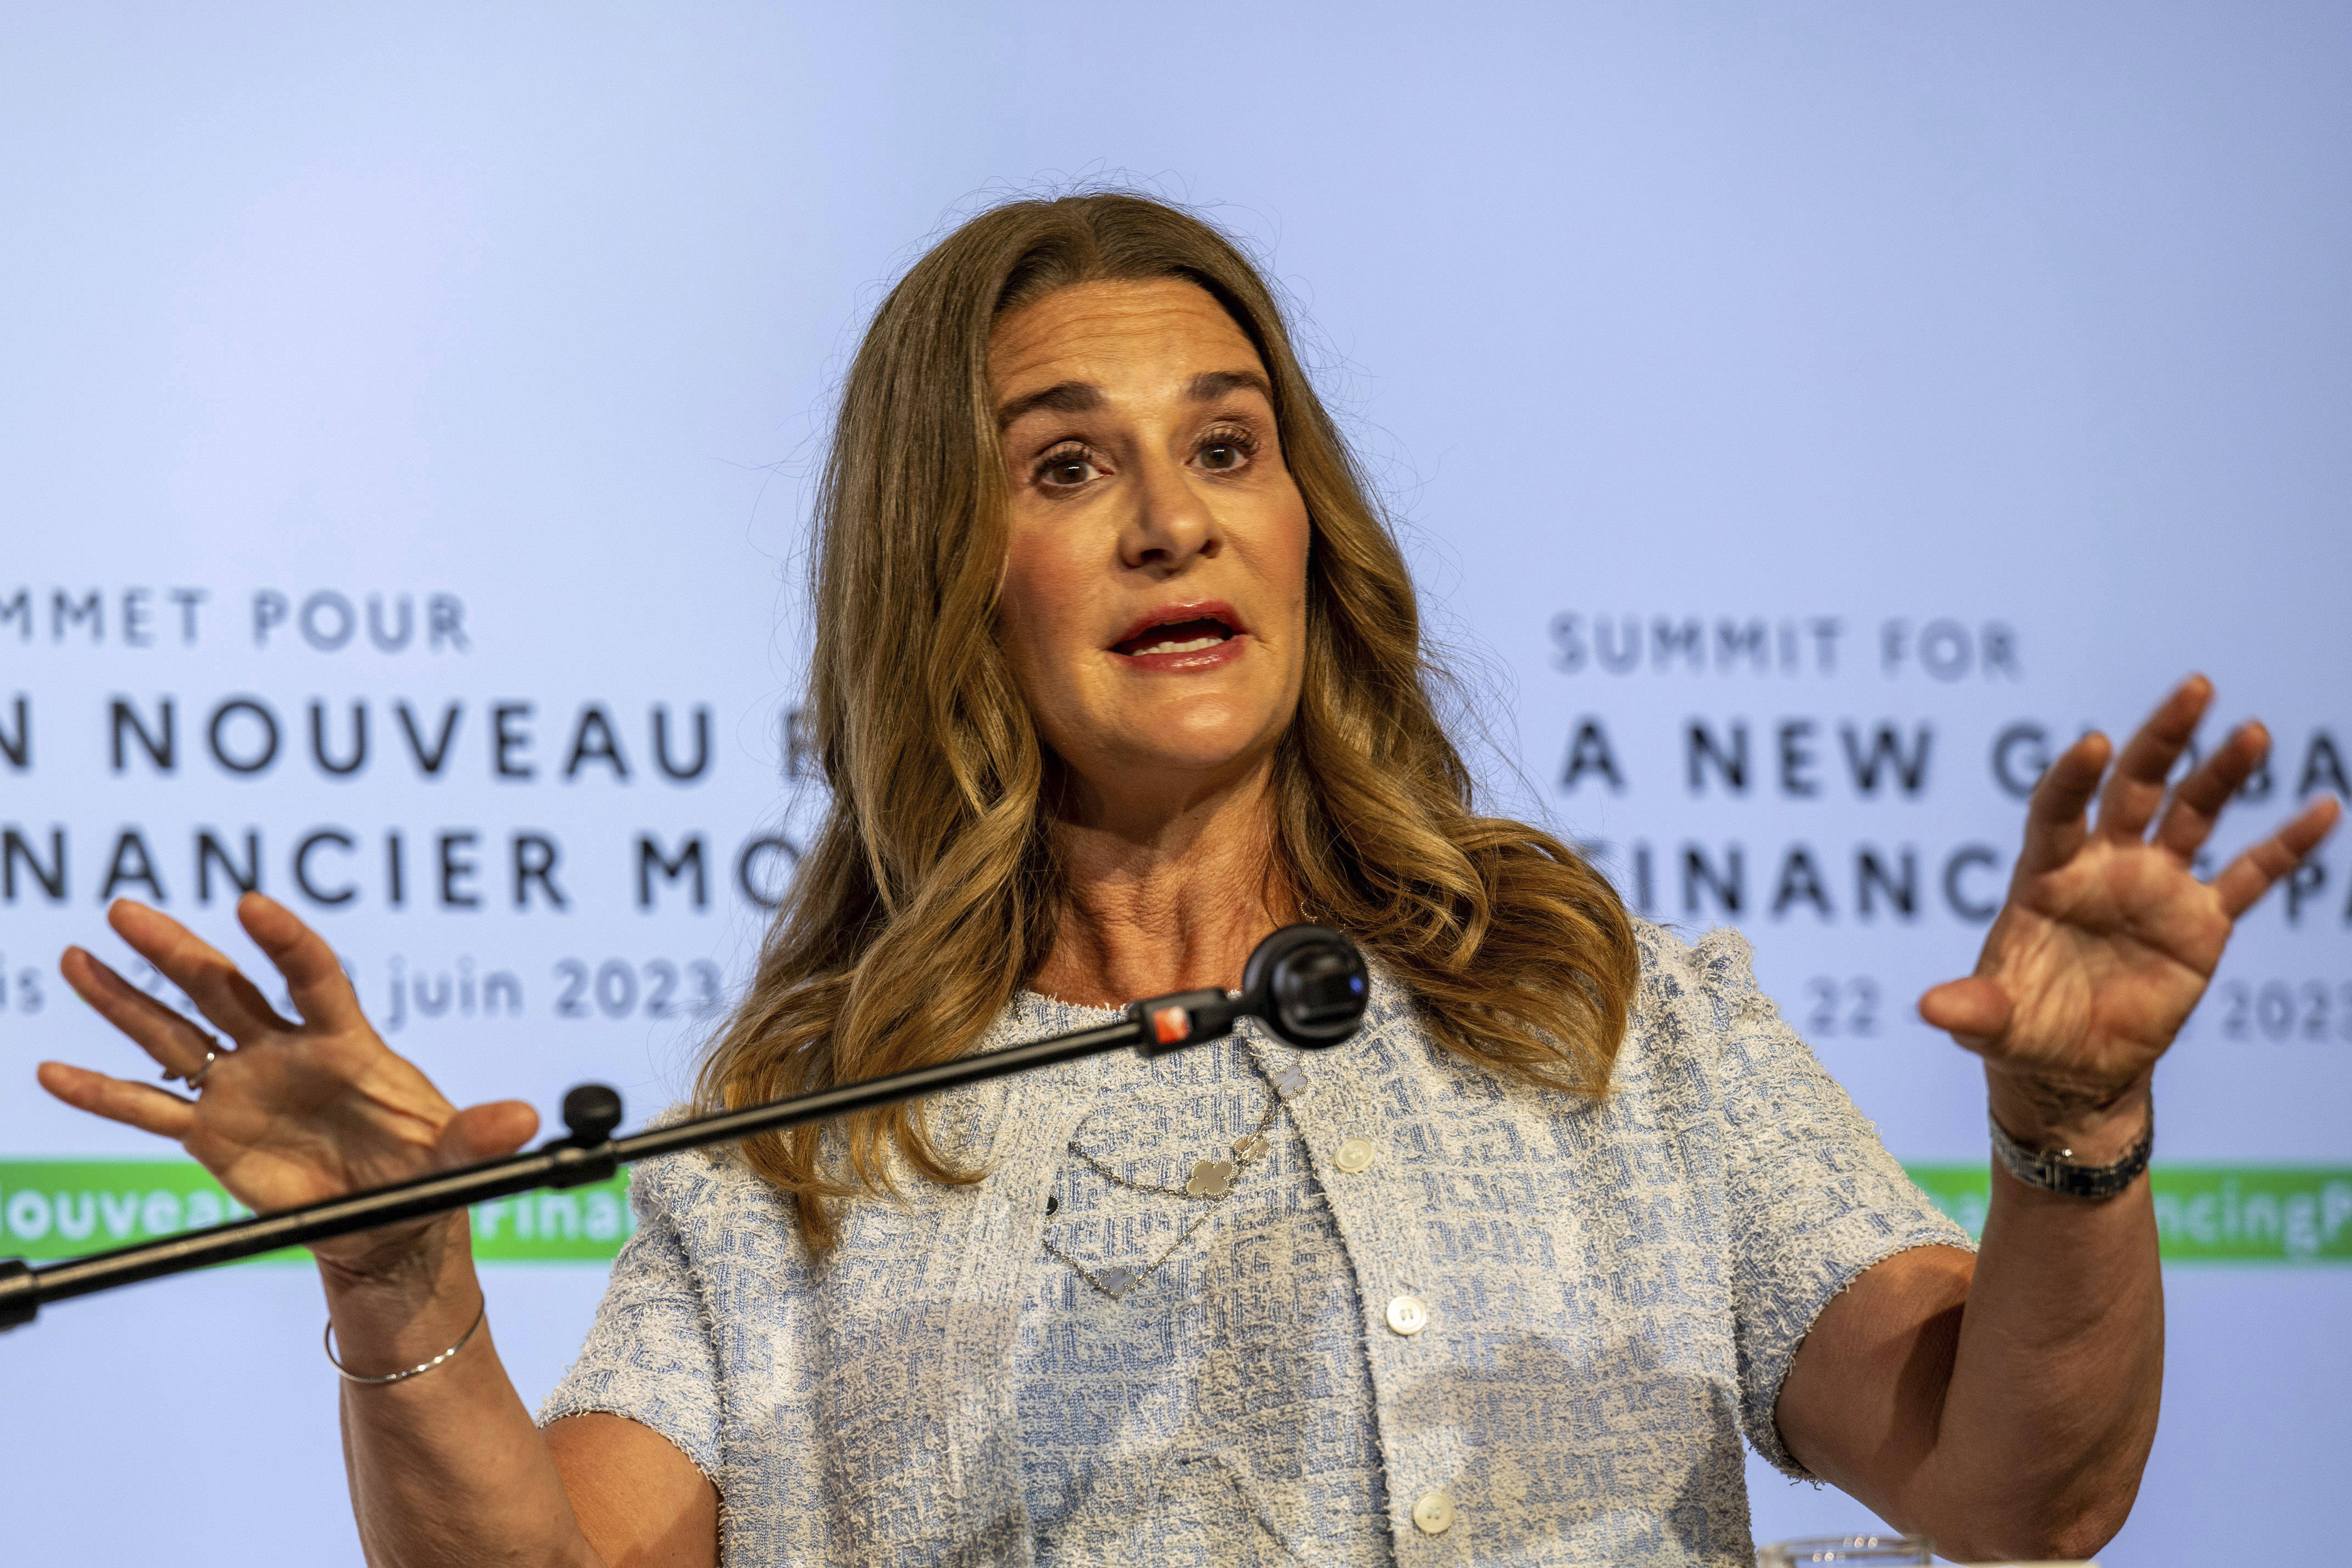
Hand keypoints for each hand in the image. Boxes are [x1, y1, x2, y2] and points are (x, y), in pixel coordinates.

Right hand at [37, 893, 538, 1275]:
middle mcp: (285, 1051)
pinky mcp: (212, 1134)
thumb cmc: (425, 1175)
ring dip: (125, 998)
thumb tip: (525, 1120)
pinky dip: (102, 1093)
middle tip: (126, 908)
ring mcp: (242, 1086)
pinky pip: (149, 1108)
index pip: (312, 975)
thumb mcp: (457, 1157)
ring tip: (77, 956)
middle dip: (177, 949)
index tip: (252, 904)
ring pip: (175, 1031)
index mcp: (346, 1042)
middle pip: (225, 987)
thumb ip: (480, 1134)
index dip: (285, 941)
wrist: (391, 1226)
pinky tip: (52, 1071)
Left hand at [1920, 675, 2340, 1156]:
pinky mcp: (2200, 922)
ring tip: (2251, 732)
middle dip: (2160, 739)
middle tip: (2195, 688)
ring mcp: (2155, 887)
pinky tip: (2324, 809)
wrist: (2070, 1066)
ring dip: (2222, 773)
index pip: (2056, 811)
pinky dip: (2287, 846)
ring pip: (2192, 814)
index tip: (2093, 745)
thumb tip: (1927, 1009)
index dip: (2071, 778)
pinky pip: (2250, 877)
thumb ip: (1971, 1010)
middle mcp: (2103, 866)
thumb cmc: (2019, 1031)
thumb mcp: (1990, 1024)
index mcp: (2045, 875)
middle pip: (2133, 787)